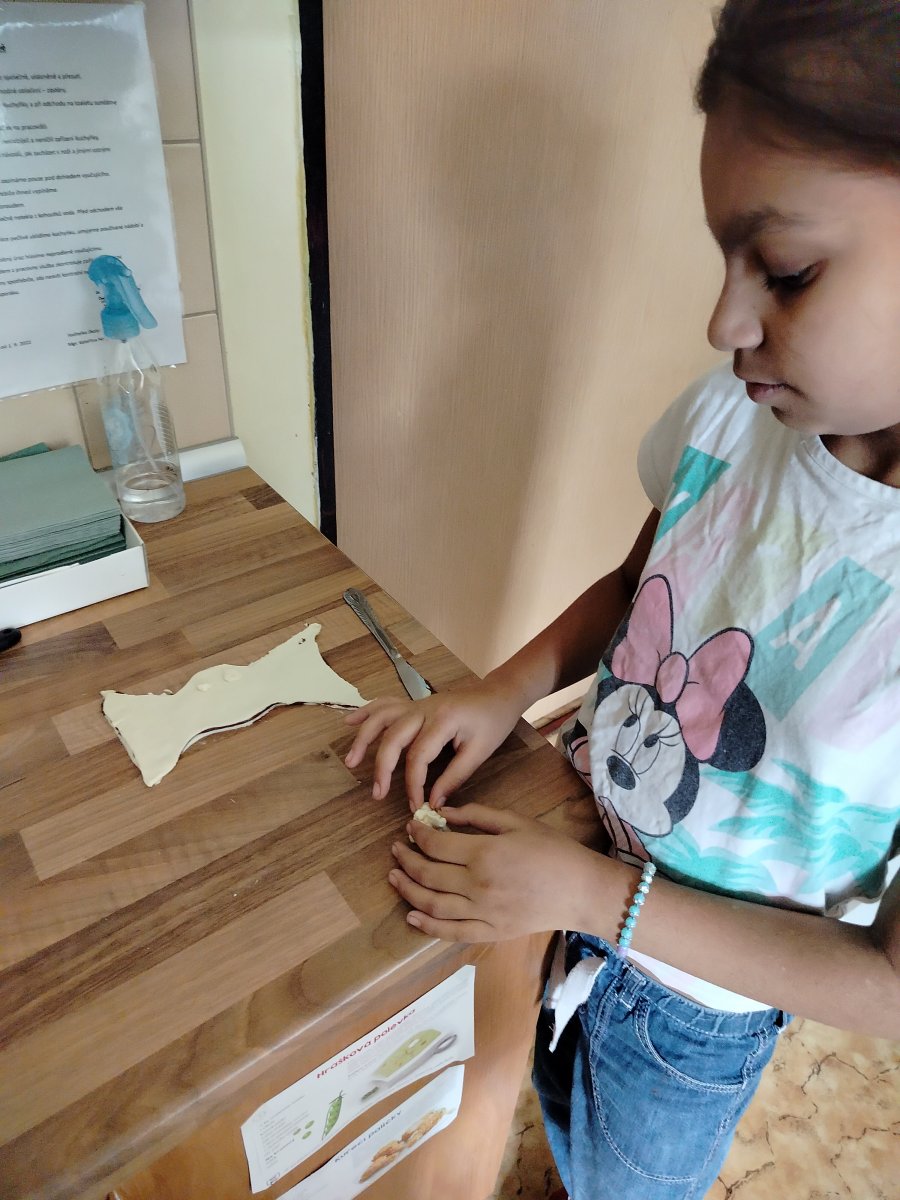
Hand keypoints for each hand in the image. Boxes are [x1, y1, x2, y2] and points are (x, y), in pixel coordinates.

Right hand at [344, 681, 525, 810]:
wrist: (497, 694)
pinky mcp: (414, 705)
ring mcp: (416, 704)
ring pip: (382, 718)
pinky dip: (365, 712)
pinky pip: (385, 705)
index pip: (419, 756)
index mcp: (443, 720)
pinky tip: (349, 722)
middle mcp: (424, 709)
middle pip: (393, 738)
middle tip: (377, 794)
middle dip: (382, 768)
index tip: (415, 805)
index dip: (414, 784)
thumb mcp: (480, 752)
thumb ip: (454, 777)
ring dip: (363, 738)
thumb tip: (434, 803)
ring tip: (351, 762)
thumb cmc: (492, 722)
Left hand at [387, 803, 606, 940]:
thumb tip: (444, 813)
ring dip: (407, 890)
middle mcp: (477, 885)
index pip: (436, 844)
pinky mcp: (490, 932)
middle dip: (406, 859)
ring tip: (394, 876)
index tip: (411, 827)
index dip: (418, 834)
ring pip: (431, 904)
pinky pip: (450, 932)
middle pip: (427, 874)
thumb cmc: (552, 850)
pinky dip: (427, 925)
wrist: (581, 891)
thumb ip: (478, 815)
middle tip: (396, 849)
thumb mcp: (517, 821)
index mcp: (484, 853)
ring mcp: (482, 913)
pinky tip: (412, 915)